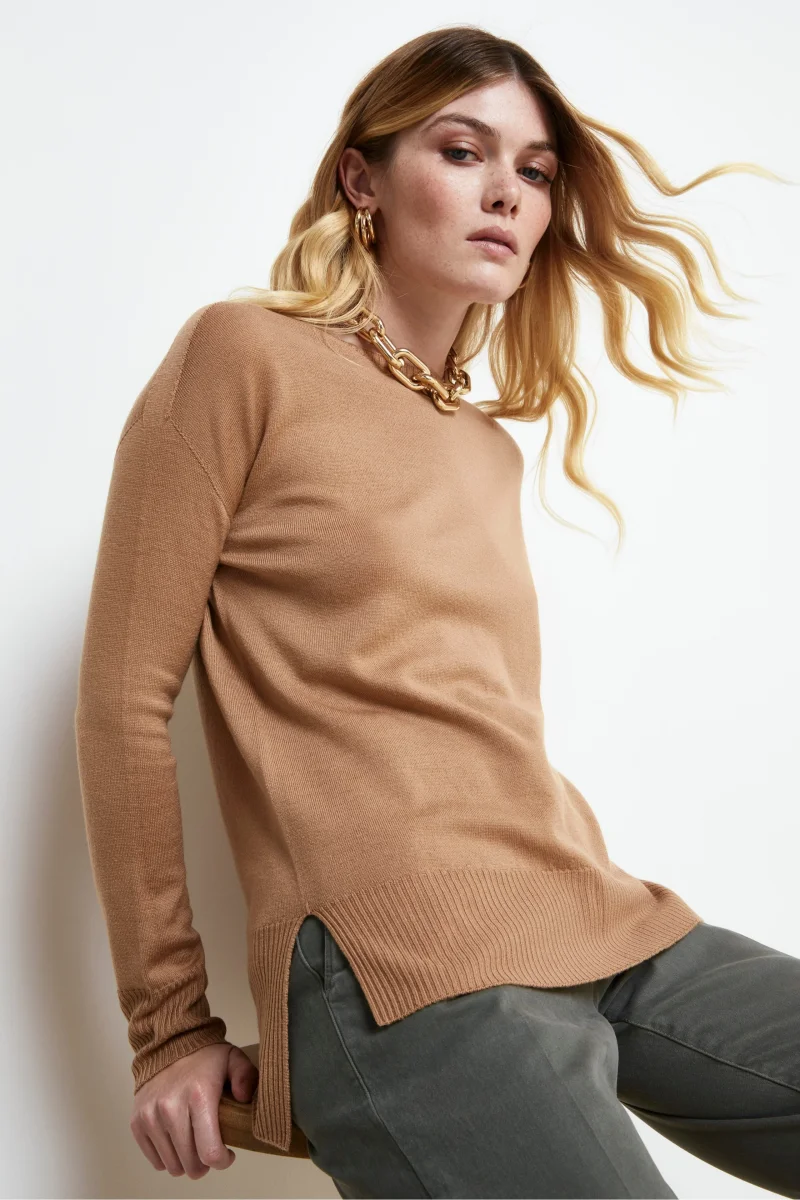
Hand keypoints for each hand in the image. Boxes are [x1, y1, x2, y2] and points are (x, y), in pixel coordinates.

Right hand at [130, 1041, 258, 1177]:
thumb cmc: (204, 1056)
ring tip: (195, 1145)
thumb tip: (245, 1098)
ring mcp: (151, 1117)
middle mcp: (171, 1108)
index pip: (209, 1152)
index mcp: (199, 1096)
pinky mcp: (137, 1122)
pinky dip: (168, 1157)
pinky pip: (154, 1159)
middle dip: (205, 1164)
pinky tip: (178, 1141)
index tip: (228, 1154)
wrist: (167, 1043)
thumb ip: (246, 1076)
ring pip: (172, 1166)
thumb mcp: (233, 1058)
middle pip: (190, 1164)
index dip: (222, 1161)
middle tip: (210, 1150)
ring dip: (186, 1162)